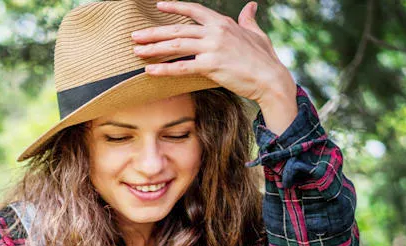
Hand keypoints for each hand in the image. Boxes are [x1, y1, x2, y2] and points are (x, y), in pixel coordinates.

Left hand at [132, 2, 296, 126]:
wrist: (270, 78)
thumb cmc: (264, 58)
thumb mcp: (256, 33)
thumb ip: (248, 19)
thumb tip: (250, 6)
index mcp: (223, 23)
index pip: (194, 10)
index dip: (175, 6)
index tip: (158, 5)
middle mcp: (215, 32)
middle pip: (177, 30)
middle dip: (154, 33)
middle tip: (135, 35)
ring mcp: (213, 48)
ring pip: (176, 46)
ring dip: (153, 48)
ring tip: (136, 51)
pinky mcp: (211, 66)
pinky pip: (182, 67)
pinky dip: (164, 69)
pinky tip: (149, 70)